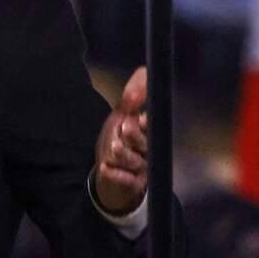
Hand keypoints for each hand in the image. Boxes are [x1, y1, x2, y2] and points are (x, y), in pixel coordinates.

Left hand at [94, 67, 147, 214]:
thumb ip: (132, 96)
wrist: (111, 177)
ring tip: (113, 147)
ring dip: (124, 153)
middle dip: (135, 136)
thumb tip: (144, 72)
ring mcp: (142, 169)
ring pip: (136, 162)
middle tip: (125, 128)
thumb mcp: (122, 115)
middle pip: (146, 144)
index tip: (142, 118)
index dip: (147, 123)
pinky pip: (126, 181)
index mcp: (149, 133)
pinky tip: (105, 168)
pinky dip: (115, 174)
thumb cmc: (118, 142)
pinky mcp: (132, 185)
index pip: (153, 127)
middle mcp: (149, 151)